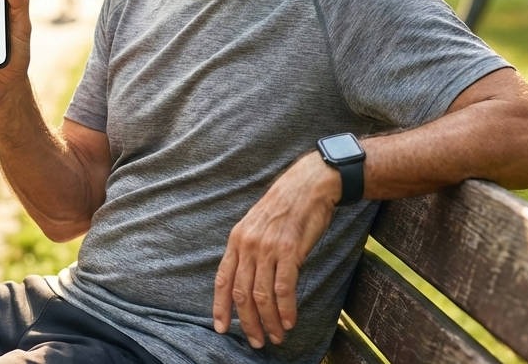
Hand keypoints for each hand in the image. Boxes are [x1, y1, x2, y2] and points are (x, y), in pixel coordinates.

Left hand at [212, 153, 337, 348]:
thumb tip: (248, 281)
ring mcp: (267, 248)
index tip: (221, 328)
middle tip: (256, 341)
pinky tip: (289, 321)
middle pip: (242, 293)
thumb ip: (250, 250)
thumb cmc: (284, 207)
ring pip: (262, 295)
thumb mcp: (256, 225)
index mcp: (237, 239)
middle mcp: (248, 245)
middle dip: (248, 322)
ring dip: (269, 321)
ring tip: (276, 336)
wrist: (307, 185)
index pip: (223, 279)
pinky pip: (284, 287)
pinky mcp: (289, 250)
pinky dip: (286, 308)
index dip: (220, 306)